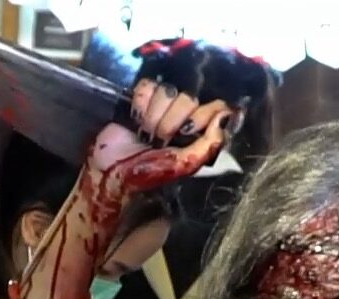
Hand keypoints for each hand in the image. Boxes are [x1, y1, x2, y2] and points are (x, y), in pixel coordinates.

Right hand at [86, 80, 235, 201]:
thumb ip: (209, 144)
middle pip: (188, 98)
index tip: (187, 132)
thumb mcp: (184, 165)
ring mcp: (161, 103)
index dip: (201, 117)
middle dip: (170, 123)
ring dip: (152, 116)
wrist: (113, 171)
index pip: (214, 105)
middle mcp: (183, 113)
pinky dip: (139, 104)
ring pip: (167, 90)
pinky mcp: (140, 97)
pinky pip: (146, 86)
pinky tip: (135, 119)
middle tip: (159, 140)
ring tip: (144, 133)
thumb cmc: (149, 172)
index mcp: (198, 129)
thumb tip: (225, 117)